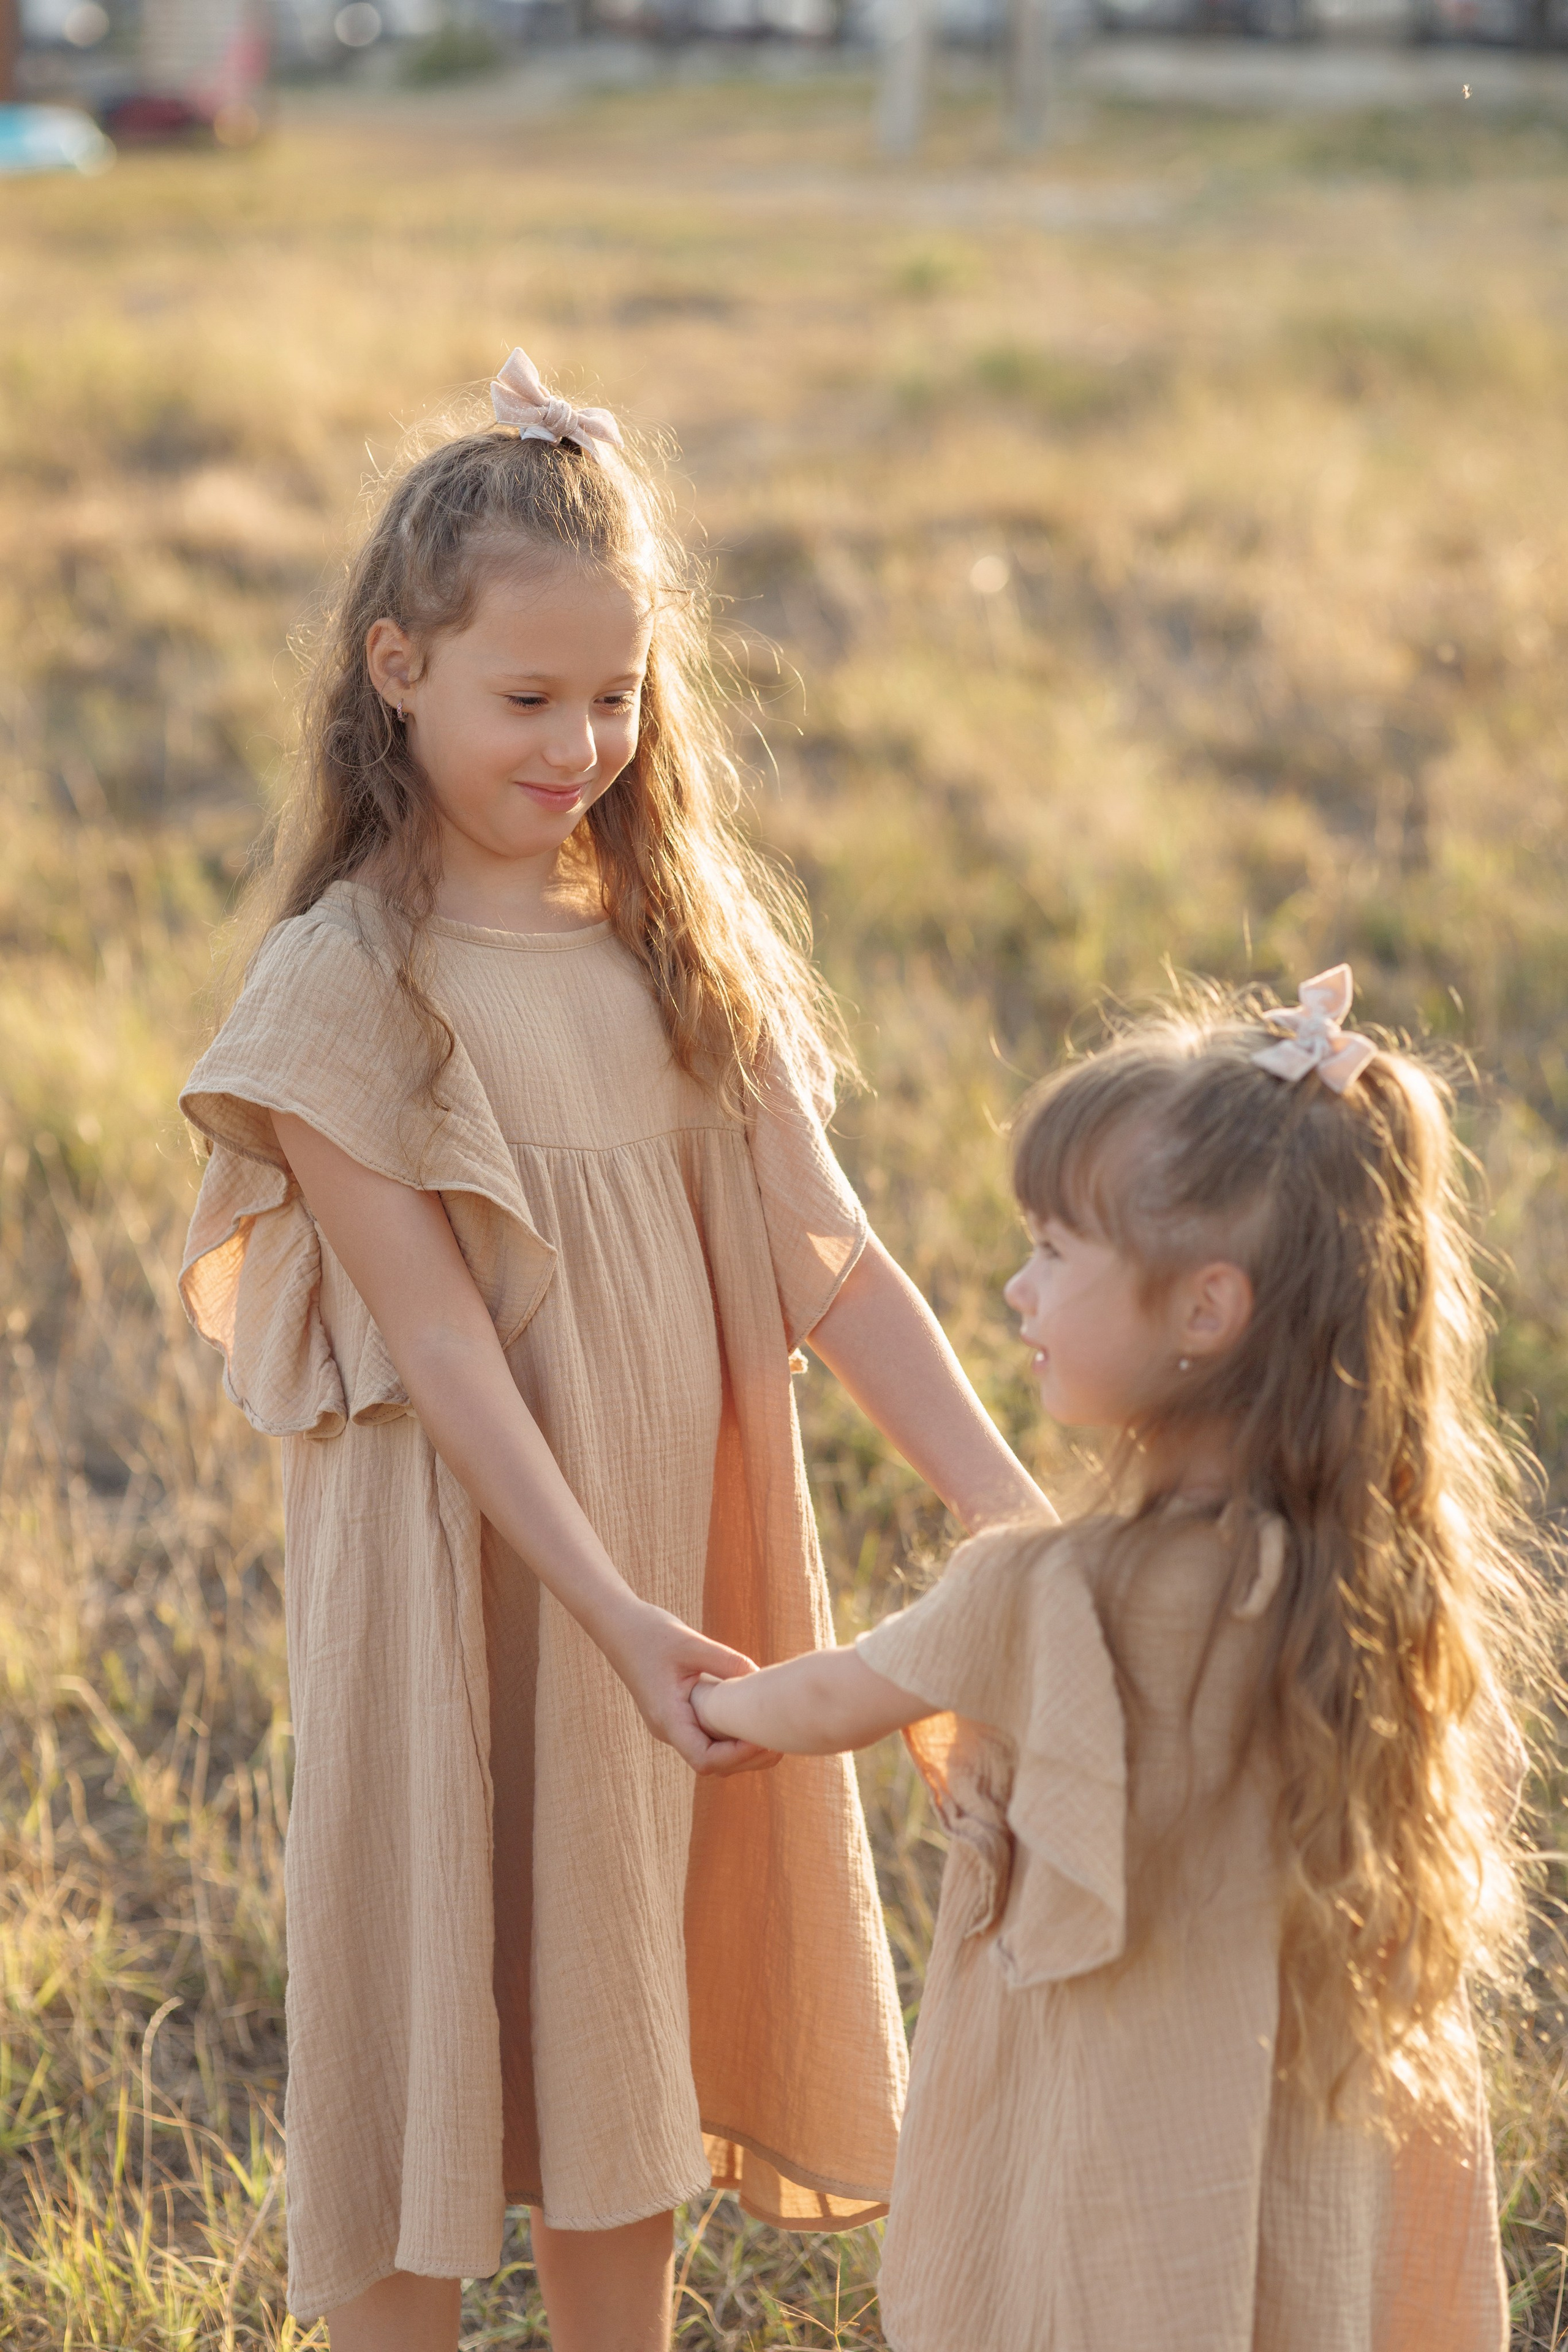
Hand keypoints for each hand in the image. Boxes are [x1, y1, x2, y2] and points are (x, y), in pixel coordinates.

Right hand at [610, 1604, 780, 1777]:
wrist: (619, 1626)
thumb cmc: (650, 1633)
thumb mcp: (691, 1642)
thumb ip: (726, 1662)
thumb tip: (761, 1679)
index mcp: (668, 1718)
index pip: (704, 1760)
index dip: (737, 1757)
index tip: (763, 1738)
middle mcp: (669, 1729)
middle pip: (713, 1764)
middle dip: (747, 1758)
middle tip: (780, 1739)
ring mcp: (673, 1724)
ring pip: (711, 1754)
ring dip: (741, 1750)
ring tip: (771, 1730)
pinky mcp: (678, 1715)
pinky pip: (707, 1737)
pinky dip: (730, 1736)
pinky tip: (751, 1716)